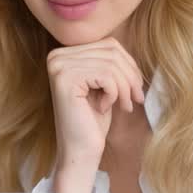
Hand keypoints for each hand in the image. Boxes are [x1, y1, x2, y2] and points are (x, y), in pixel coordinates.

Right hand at [46, 39, 143, 192]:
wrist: (80, 151)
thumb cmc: (93, 120)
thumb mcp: (104, 83)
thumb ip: (108, 59)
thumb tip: (123, 41)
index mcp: (63, 53)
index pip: (108, 44)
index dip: (129, 64)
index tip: (135, 89)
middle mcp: (56, 56)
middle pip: (111, 51)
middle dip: (130, 76)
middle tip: (135, 99)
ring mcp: (59, 66)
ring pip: (112, 63)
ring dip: (125, 87)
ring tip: (124, 105)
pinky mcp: (65, 79)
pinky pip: (106, 75)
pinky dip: (115, 92)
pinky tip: (106, 107)